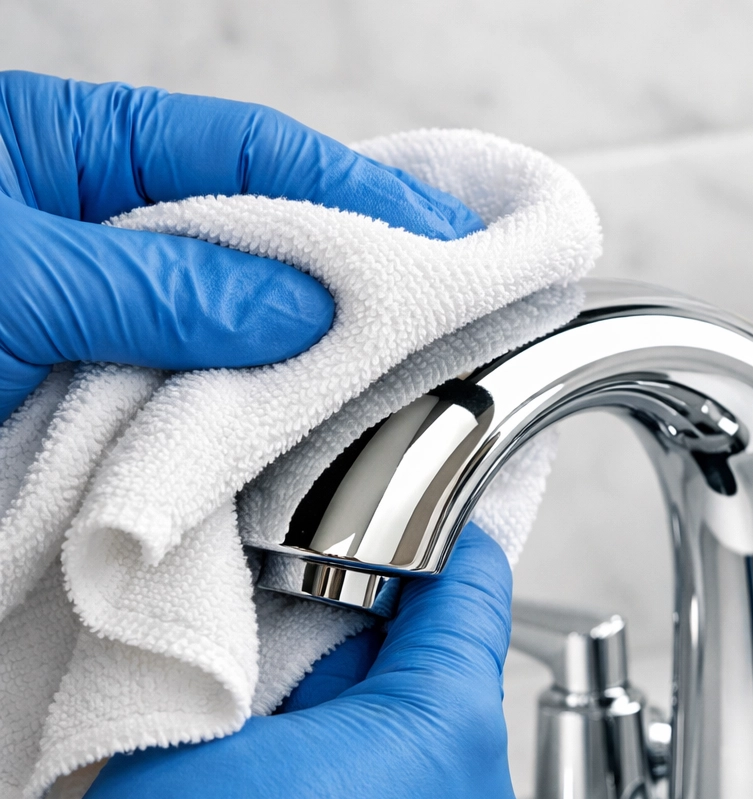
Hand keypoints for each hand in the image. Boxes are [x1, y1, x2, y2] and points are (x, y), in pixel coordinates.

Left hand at [0, 71, 484, 421]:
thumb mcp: (10, 282)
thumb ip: (159, 286)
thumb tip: (300, 301)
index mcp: (68, 153)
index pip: (248, 155)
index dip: (356, 196)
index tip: (443, 239)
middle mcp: (98, 232)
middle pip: (256, 235)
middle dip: (352, 272)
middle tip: (446, 307)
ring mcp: (104, 316)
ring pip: (235, 326)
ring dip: (308, 356)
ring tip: (396, 373)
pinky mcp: (97, 393)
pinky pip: (195, 399)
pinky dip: (250, 416)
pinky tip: (303, 429)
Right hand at [0, 523, 520, 798]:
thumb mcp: (230, 713)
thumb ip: (308, 653)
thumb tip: (341, 633)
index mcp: (443, 729)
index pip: (476, 596)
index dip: (453, 546)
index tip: (435, 521)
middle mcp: (477, 797)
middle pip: (455, 669)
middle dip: (398, 633)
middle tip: (329, 612)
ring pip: (437, 736)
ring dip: (384, 706)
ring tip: (305, 706)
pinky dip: (386, 769)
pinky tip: (313, 778)